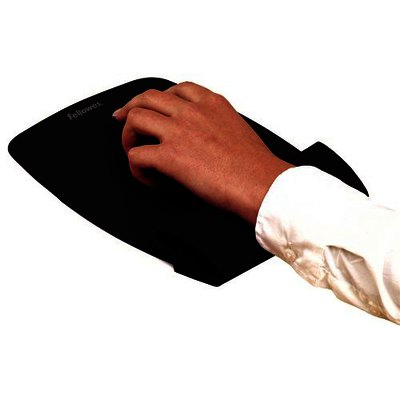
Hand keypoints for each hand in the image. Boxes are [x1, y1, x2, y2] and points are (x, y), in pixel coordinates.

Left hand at [113, 81, 294, 225]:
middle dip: (131, 109)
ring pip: (135, 119)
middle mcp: (193, 112)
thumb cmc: (256, 166)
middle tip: (124, 121)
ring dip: (128, 136)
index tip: (151, 106)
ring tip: (133, 151)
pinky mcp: (171, 156)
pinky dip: (136, 168)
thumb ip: (217, 125)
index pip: (176, 89)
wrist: (262, 185)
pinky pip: (137, 156)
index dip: (158, 99)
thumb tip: (203, 139)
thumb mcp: (237, 131)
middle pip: (147, 97)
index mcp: (212, 104)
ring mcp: (180, 131)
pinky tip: (148, 177)